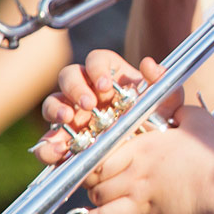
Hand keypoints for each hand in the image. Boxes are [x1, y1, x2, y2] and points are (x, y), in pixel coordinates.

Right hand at [33, 50, 178, 163]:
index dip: (97, 68)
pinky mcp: (63, 140)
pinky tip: (58, 150)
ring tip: (67, 119)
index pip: (96, 60)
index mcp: (109, 75)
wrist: (149, 153)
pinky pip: (47, 141)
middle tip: (89, 104)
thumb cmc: (156, 120)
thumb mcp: (167, 102)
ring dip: (56, 109)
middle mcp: (86, 90)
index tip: (106, 84)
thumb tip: (149, 64)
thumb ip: (162, 82)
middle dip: (76, 88)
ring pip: (53, 103)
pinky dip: (47, 145)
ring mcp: (71, 114)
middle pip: (69, 76)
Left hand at [74, 101, 213, 213]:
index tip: (92, 169)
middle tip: (95, 192)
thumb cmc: (213, 152)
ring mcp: (145, 204)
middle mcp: (136, 179)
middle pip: (96, 191)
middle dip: (92, 192)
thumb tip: (176, 105)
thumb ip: (180, 110)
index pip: (97, 162)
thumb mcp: (197, 120)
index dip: (90, 167)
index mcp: (140, 151)